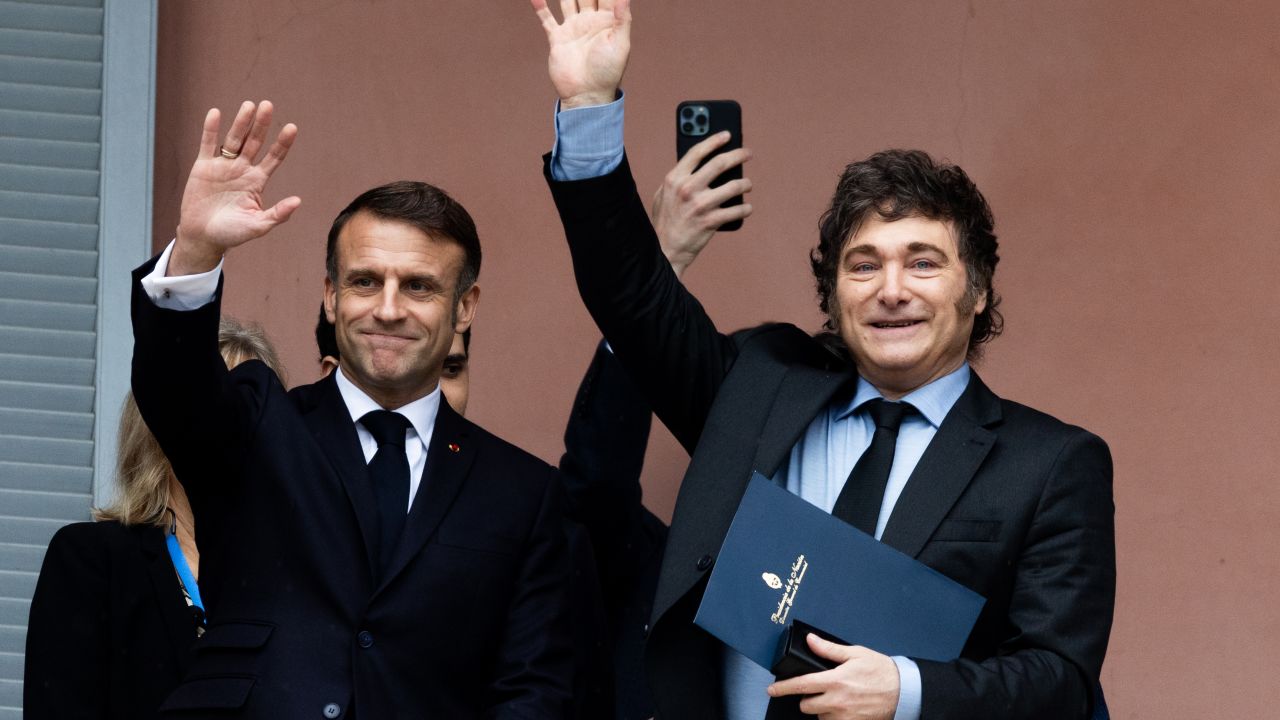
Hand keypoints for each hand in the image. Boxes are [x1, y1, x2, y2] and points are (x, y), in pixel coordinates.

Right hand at [172, 100, 299, 274]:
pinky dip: (211, 129)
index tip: (292, 127)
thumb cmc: (232, 234)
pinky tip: (216, 113)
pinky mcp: (203, 167)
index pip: (274, 158)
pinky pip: (207, 144)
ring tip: (249, 105)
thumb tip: (298, 201)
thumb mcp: (258, 225)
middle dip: (261, 125)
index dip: (282, 143)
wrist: (202, 237)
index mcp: (257, 181)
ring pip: (233, 139)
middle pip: (254, 142)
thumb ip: (277, 214)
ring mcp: (223, 166)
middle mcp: (242, 169)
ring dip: (241, 123)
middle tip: (268, 105)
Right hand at [530, 0, 631, 108]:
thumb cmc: (608, 72)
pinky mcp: (557, 39)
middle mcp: (589, 21)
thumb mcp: (620, 44)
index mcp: (606, 21)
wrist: (587, 96)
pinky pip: (547, 19)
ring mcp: (572, 29)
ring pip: (566, 1)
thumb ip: (621, 18)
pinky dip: (540, 7)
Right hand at [651, 132, 752, 277]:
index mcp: (674, 179)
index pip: (697, 152)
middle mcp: (687, 189)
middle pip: (720, 163)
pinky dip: (745, 209)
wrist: (665, 250)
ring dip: (746, 183)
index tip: (727, 135)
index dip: (714, 140)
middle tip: (747, 153)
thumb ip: (679, 178)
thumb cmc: (665, 221)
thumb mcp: (663, 194)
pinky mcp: (711, 221)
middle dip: (738, 155)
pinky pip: (737, 211)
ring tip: (748, 184)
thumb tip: (701, 162)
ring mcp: (700, 205)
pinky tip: (747, 208)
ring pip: (734, 186)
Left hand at [767, 634, 899, 718]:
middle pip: (806, 705)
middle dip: (808, 698)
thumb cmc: (880, 671)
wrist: (903, 692)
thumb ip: (829, 650)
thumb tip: (811, 640)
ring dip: (822, 709)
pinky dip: (834, 717)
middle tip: (820, 689)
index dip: (783, 688)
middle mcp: (837, 701)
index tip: (772, 689)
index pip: (801, 685)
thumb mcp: (855, 654)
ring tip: (837, 697)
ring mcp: (844, 716)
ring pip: (819, 716)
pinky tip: (844, 708)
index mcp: (835, 681)